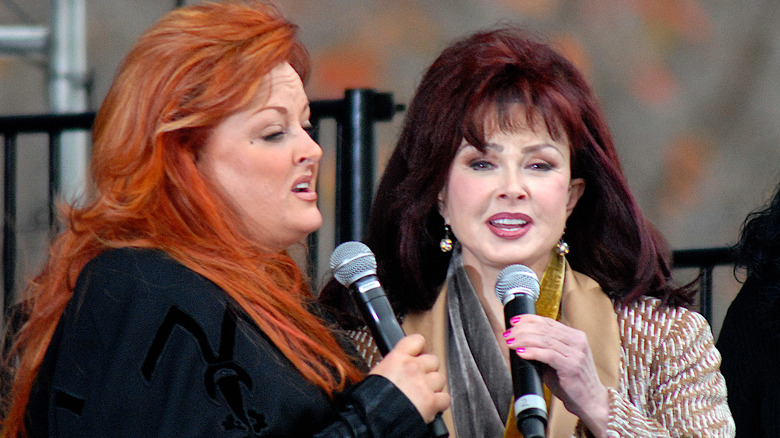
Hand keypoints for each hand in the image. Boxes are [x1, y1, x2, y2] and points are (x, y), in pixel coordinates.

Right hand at [369, 334, 450, 422]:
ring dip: (434, 386)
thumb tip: (400, 366)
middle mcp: (412, 367)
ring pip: (441, 378)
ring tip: (423, 394)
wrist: (374, 419)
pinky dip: (440, 403)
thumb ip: (393, 366)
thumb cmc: (371, 399)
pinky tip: (431, 406)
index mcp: (397, 358)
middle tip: (420, 379)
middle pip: (433, 360)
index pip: (417, 340)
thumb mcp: (377, 373)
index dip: (420, 348)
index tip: (418, 354)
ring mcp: (423, 384)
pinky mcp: (431, 401)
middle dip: (428, 370)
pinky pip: (445, 398)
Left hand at [504, 315, 607, 436]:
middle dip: (522, 329)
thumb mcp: (558, 360)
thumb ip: (545, 349)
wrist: (590, 401)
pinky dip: (532, 352)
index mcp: (575, 336)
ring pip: (545, 339)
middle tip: (508, 333)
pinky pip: (548, 355)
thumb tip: (519, 341)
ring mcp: (576, 353)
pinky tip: (521, 353)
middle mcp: (577, 341)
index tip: (514, 321)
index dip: (529, 319)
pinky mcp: (572, 366)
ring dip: (523, 339)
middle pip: (544, 329)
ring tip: (510, 342)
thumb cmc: (572, 382)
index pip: (548, 321)